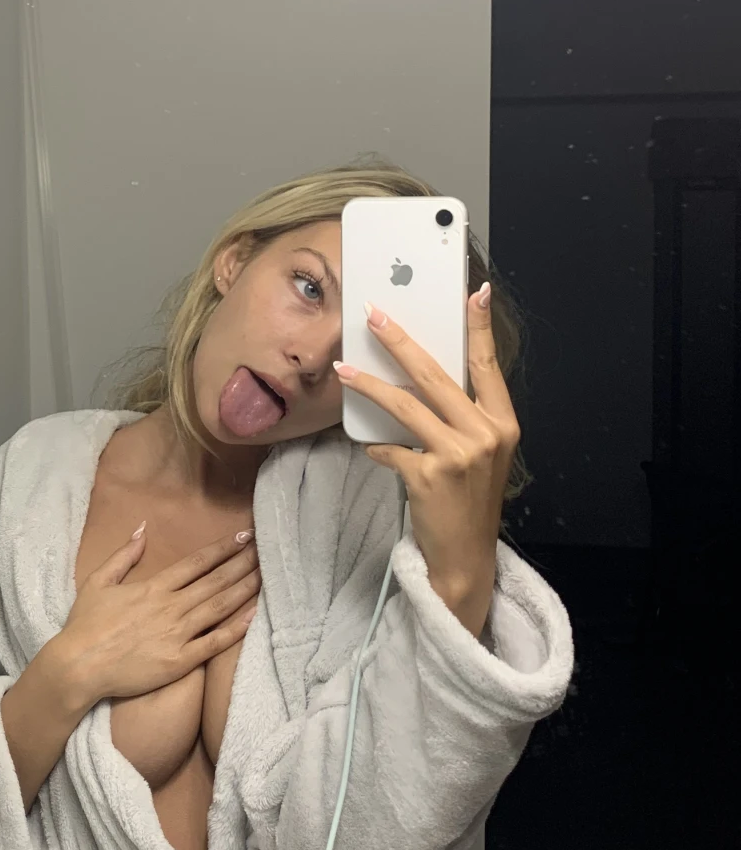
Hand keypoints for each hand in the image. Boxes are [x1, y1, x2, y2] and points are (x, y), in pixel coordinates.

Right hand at [51, 527, 260, 709]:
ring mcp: (178, 634)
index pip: (196, 563)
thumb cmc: (85, 625)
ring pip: (220, 607)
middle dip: (242, 564)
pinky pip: (215, 643)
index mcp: (154, 586)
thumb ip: (124, 555)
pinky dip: (237, 629)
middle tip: (265, 551)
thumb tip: (142, 528)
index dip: (222, 548)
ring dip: (245, 589)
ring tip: (266, 576)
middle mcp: (171, 606)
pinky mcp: (180, 661)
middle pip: (215, 581)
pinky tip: (254, 616)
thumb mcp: (98, 581)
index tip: (243, 537)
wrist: (79, 666)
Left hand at [333, 281, 517, 635]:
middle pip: (437, 375)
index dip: (480, 327)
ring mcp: (460, 456)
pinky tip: (369, 446)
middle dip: (401, 341)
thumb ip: (461, 417)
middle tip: (375, 315)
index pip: (488, 365)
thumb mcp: (480, 454)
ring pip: (406, 405)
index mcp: (504, 423)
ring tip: (344, 369)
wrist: (465, 558)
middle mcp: (487, 435)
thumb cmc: (468, 500)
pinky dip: (376, 446)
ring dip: (370, 384)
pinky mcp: (430, 476)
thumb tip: (419, 375)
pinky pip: (391, 448)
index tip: (473, 291)